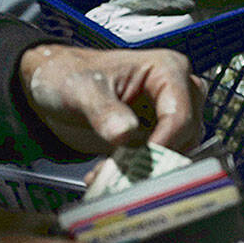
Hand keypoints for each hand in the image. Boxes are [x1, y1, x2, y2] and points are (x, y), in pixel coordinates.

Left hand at [19, 43, 206, 154]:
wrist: (56, 87)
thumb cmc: (70, 75)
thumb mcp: (81, 89)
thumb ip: (103, 110)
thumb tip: (124, 134)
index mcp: (167, 70)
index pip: (181, 112)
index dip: (166, 140)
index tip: (144, 161)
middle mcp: (176, 92)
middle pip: (187, 134)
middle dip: (155, 157)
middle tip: (125, 170)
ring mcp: (168, 116)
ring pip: (176, 151)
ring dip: (145, 167)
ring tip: (108, 171)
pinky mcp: (158, 136)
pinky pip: (158, 160)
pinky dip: (135, 171)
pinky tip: (107, 172)